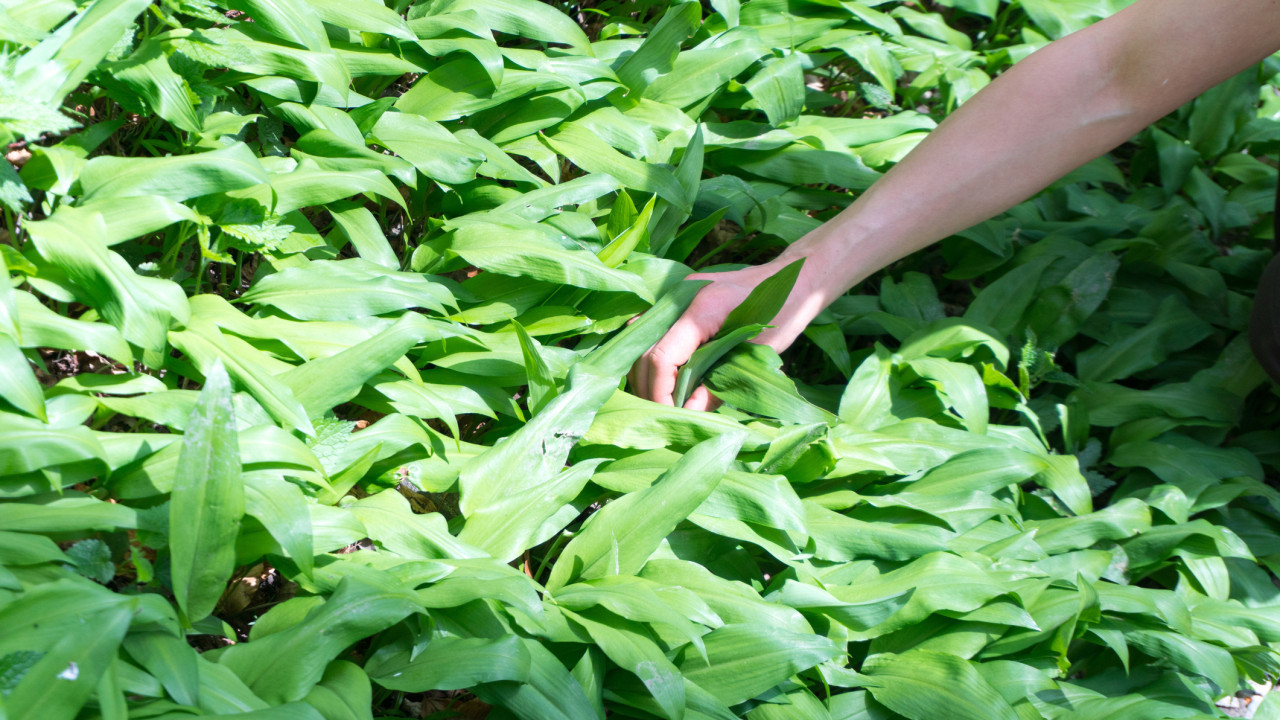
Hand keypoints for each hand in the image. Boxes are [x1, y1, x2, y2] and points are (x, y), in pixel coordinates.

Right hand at [629, 259, 814, 410]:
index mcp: (701, 310)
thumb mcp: (756, 355)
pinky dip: (652, 354)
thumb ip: (717, 386)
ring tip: (663, 399)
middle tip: (662, 413)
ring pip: (642, 340)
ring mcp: (677, 294)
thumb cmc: (785, 313)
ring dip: (646, 372)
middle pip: (645, 351)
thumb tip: (687, 414)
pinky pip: (653, 329)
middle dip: (648, 386)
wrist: (794, 278)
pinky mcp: (679, 297)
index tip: (668, 414)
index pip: (661, 357)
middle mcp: (681, 297)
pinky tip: (663, 376)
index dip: (659, 392)